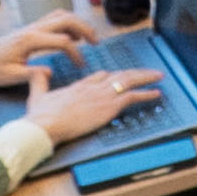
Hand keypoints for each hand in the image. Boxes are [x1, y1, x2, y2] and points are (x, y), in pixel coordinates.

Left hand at [0, 17, 87, 93]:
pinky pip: (53, 20)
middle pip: (66, 20)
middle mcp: (32, 29)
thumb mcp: (10, 76)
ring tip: (88, 37)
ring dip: (77, 23)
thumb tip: (50, 72)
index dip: (75, 53)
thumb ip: (31, 74)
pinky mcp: (30, 29)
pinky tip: (71, 36)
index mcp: (30, 40)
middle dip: (84, 28)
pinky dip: (67, 24)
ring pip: (61, 16)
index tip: (80, 64)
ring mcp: (31, 27)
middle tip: (96, 42)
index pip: (62, 41)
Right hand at [25, 67, 155, 147]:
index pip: (100, 75)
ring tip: (158, 76)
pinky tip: (156, 93)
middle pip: (119, 74)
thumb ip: (40, 81)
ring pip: (129, 81)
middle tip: (148, 72)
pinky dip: (147, 94)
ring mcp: (103, 96)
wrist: (46, 124)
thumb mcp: (38, 95)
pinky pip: (133, 96)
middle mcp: (93, 87)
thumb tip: (39, 71)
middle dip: (135, 72)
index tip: (120, 74)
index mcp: (79, 86)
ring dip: (146, 78)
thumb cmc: (40, 115)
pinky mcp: (109, 106)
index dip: (112, 75)